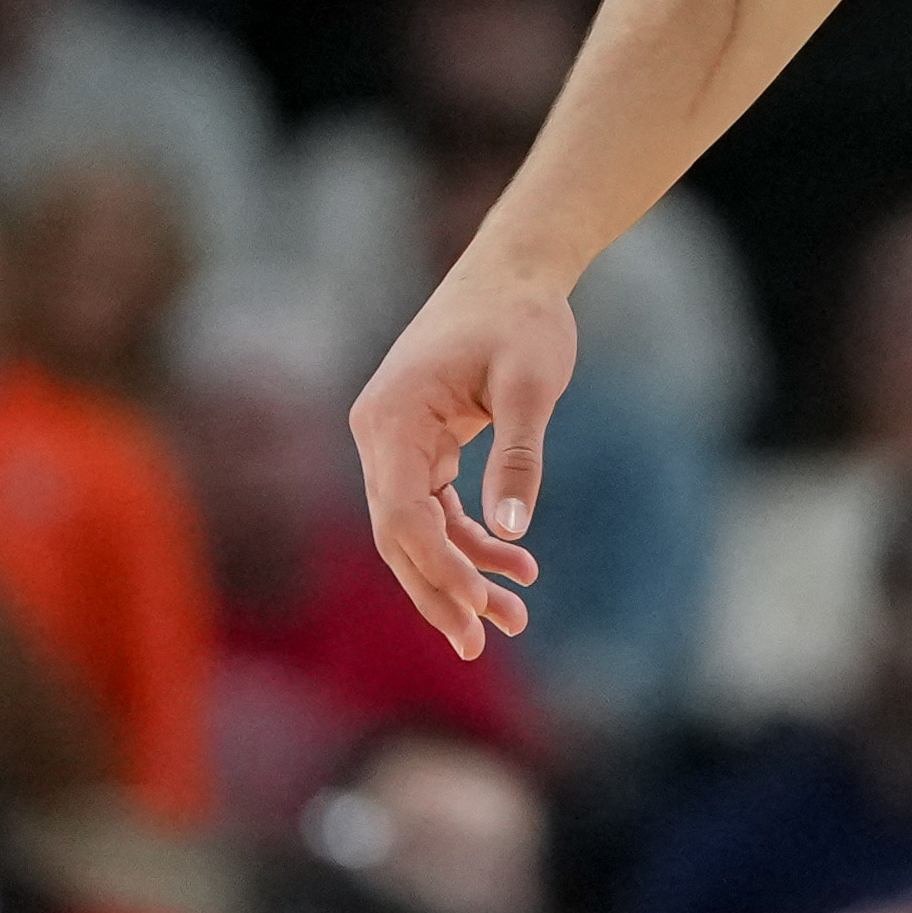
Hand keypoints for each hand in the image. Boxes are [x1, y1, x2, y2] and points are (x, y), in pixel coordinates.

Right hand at [347, 256, 574, 656]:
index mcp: (390, 421)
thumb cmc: (523, 317)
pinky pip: (437, 509)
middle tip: (482, 643)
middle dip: (442, 591)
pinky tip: (516, 564)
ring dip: (463, 573)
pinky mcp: (421, 446)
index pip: (400, 515)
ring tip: (515, 617)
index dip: (435, 566)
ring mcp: (396, 443)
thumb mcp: (532, 383)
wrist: (516, 270)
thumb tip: (512, 531)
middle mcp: (379, 436)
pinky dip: (471, 540)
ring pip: (419, 530)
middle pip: (399, 536)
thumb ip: (518, 455)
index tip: (478, 604)